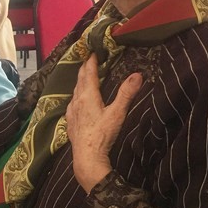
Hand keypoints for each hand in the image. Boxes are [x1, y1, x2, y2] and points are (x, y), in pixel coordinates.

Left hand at [66, 54, 141, 192]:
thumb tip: (137, 74)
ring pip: (75, 91)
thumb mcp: (117, 113)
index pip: (88, 72)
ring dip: (80, 81)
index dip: (91, 60)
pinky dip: (76, 96)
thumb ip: (126, 93)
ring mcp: (72, 111)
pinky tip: (76, 101)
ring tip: (84, 76)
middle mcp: (77, 100)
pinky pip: (72, 103)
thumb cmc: (102, 135)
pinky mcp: (70, 121)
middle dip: (84, 68)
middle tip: (88, 59)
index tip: (93, 50)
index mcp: (88, 95)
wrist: (87, 157)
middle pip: (80, 79)